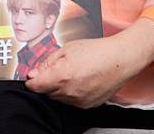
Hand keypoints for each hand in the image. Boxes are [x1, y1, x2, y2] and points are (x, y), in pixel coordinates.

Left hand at [25, 18, 153, 107]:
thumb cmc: (97, 51)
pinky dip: (70, 93)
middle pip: (46, 92)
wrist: (121, 59)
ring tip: (72, 72)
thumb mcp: (66, 49)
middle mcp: (70, 92)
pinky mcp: (88, 105)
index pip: (35, 86)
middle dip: (46, 82)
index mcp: (62, 76)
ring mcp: (79, 100)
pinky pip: (71, 101)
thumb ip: (47, 63)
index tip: (33, 75)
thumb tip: (34, 73)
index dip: (32, 80)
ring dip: (58, 88)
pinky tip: (80, 80)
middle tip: (57, 69)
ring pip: (58, 98)